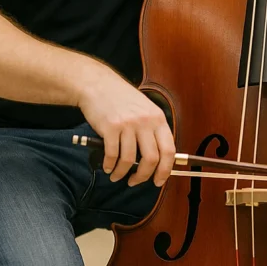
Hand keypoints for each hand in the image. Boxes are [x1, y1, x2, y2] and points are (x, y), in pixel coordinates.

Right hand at [77, 67, 174, 187]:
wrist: (98, 84)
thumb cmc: (121, 99)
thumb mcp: (145, 109)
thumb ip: (152, 130)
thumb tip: (157, 159)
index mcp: (158, 118)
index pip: (169, 150)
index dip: (165, 170)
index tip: (158, 181)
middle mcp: (145, 122)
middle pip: (151, 159)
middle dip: (143, 176)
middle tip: (135, 182)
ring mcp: (128, 124)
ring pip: (130, 160)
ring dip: (122, 173)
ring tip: (116, 176)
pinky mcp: (110, 127)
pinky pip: (112, 155)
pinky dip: (109, 165)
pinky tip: (107, 167)